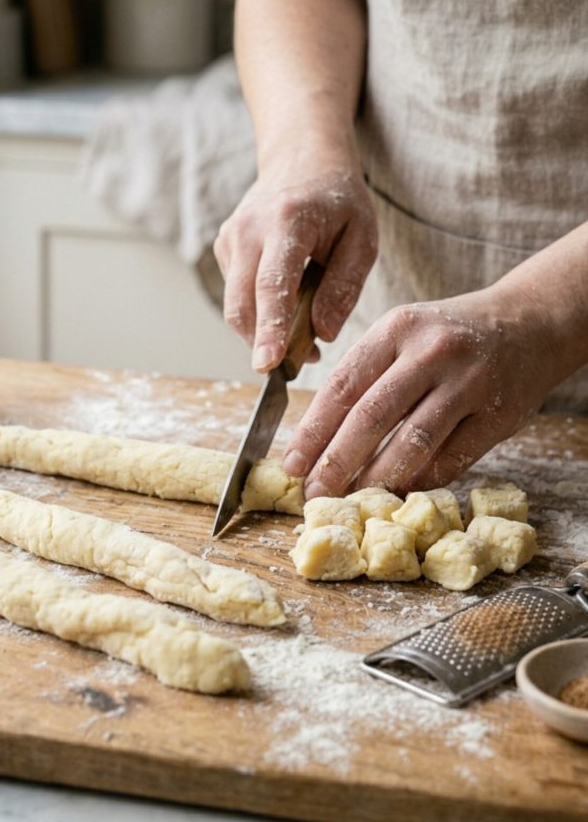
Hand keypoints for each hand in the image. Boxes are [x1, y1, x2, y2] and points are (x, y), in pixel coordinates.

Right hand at [213, 142, 377, 371]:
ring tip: (301, 335)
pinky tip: (285, 303)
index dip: (270, 328)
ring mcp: (230, 238)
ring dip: (263, 331)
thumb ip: (344, 287)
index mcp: (287, 222)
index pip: (272, 285)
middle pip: (241, 304)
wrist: (302, 159)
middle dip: (261, 343)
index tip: (268, 363)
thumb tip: (322, 333)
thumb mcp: (362, 238)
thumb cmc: (338, 200)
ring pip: (235, 306)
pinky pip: (236, 294)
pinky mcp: (223, 248)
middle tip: (293, 366)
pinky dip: (258, 312)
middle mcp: (248, 229)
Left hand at [283, 286, 561, 494]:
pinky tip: (399, 493)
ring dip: (378, 477)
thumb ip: (366, 376)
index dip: (313, 430)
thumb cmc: (448, 336)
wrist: (530, 322)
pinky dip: (422, 479)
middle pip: (372, 415)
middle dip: (337, 461)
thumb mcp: (402, 334)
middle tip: (315, 493)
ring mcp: (469, 382)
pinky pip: (454, 457)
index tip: (292, 464)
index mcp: (396, 329)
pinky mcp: (500, 413)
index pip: (343, 385)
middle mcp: (431, 352)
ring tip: (354, 499)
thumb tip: (318, 438)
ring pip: (414, 440)